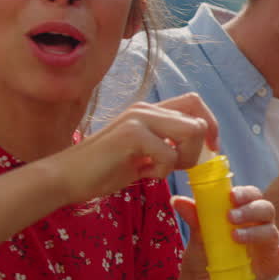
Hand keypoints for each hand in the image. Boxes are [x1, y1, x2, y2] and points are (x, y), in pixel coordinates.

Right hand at [53, 93, 219, 202]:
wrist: (67, 177)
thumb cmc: (105, 169)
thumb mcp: (144, 154)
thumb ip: (168, 146)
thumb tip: (202, 148)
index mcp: (149, 111)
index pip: (194, 102)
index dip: (211, 125)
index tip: (211, 149)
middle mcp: (145, 109)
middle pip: (198, 120)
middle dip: (197, 151)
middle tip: (175, 167)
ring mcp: (138, 119)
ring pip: (191, 132)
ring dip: (181, 160)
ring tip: (155, 170)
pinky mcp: (131, 134)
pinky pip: (169, 155)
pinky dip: (160, 172)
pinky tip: (140, 174)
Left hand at [172, 185, 278, 279]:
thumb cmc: (202, 255)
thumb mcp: (197, 237)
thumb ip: (195, 219)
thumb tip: (179, 201)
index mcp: (242, 213)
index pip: (251, 196)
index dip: (245, 193)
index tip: (231, 196)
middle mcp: (257, 226)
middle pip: (265, 209)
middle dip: (251, 210)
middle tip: (231, 217)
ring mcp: (266, 246)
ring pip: (271, 231)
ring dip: (257, 232)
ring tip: (236, 238)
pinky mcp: (271, 265)